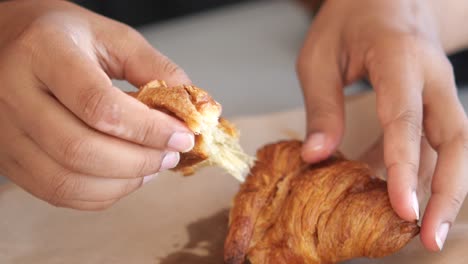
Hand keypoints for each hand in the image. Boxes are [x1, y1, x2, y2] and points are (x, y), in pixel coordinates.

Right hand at [0, 0, 193, 209]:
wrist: (8, 42)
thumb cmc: (63, 37)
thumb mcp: (113, 38)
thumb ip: (155, 69)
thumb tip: (194, 109)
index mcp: (44, 52)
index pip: (99, 105)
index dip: (148, 129)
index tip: (182, 135)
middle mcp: (14, 94)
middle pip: (81, 150)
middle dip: (139, 161)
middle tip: (170, 155)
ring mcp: (5, 131)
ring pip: (67, 180)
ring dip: (123, 182)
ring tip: (152, 166)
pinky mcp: (8, 157)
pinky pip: (57, 193)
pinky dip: (101, 194)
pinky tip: (126, 177)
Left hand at [297, 0, 467, 250]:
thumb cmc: (350, 19)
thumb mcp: (320, 56)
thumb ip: (322, 106)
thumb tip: (316, 157)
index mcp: (400, 59)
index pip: (406, 121)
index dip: (404, 168)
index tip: (402, 210)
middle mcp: (432, 77)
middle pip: (456, 140)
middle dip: (449, 192)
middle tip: (430, 237)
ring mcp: (440, 89)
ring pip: (456, 145)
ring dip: (444, 188)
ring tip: (421, 229)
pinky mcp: (435, 100)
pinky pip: (437, 141)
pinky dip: (421, 170)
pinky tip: (396, 191)